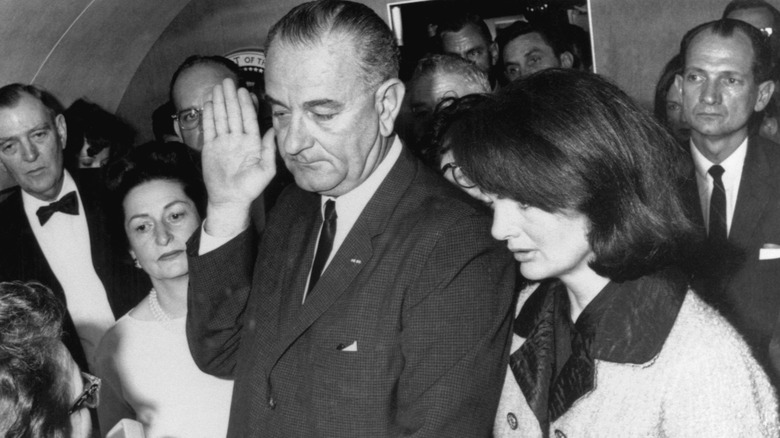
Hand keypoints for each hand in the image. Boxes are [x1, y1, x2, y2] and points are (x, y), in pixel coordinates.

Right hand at [201, 78, 276, 236]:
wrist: (230, 199)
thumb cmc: (250, 188)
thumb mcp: (265, 170)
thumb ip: (269, 150)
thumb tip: (273, 130)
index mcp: (252, 142)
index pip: (249, 119)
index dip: (246, 104)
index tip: (244, 90)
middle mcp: (238, 139)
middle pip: (234, 114)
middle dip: (231, 97)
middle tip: (228, 81)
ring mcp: (224, 142)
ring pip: (222, 117)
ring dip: (220, 102)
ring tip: (218, 87)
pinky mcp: (211, 147)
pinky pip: (210, 128)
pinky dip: (210, 115)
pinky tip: (210, 103)